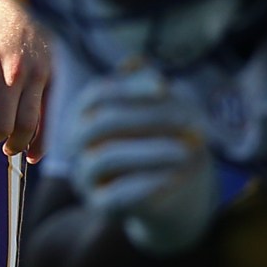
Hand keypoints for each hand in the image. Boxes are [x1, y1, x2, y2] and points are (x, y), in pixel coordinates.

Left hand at [0, 0, 50, 157]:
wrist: (24, 3)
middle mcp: (11, 72)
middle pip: (2, 123)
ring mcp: (35, 76)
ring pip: (27, 125)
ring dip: (16, 144)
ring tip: (9, 147)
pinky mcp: (53, 79)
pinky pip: (49, 118)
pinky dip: (42, 142)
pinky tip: (34, 152)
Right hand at [65, 66, 215, 254]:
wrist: (174, 191)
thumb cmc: (164, 140)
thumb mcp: (163, 111)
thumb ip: (149, 88)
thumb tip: (134, 62)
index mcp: (86, 113)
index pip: (97, 94)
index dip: (129, 88)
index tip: (164, 87)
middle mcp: (77, 142)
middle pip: (99, 123)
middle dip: (144, 119)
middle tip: (189, 121)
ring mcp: (84, 174)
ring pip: (104, 158)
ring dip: (148, 152)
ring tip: (185, 152)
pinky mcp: (99, 204)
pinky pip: (115, 195)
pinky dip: (147, 183)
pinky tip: (175, 177)